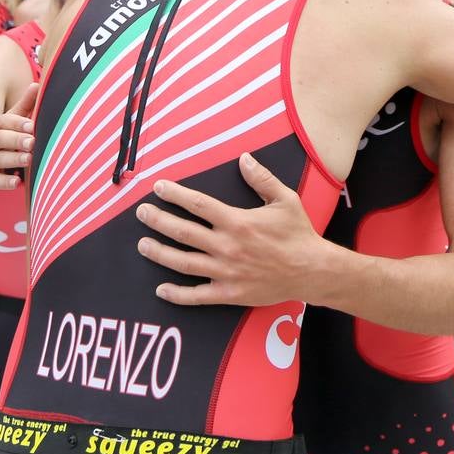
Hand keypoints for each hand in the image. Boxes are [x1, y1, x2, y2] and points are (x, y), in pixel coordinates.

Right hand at [0, 83, 37, 192]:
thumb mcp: (2, 125)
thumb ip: (21, 107)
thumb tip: (37, 85)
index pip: (0, 121)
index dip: (15, 122)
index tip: (31, 125)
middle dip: (15, 139)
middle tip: (32, 142)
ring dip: (13, 159)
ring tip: (29, 159)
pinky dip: (4, 182)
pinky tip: (17, 183)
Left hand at [135, 152, 328, 306]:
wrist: (312, 271)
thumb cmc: (298, 234)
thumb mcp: (285, 199)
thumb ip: (261, 178)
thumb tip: (243, 158)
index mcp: (237, 221)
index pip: (198, 204)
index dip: (175, 194)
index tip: (158, 187)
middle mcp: (227, 246)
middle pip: (183, 232)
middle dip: (158, 221)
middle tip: (141, 213)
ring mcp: (226, 272)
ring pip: (183, 263)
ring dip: (159, 253)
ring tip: (142, 245)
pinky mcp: (229, 293)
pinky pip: (197, 296)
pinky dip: (177, 295)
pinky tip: (161, 289)